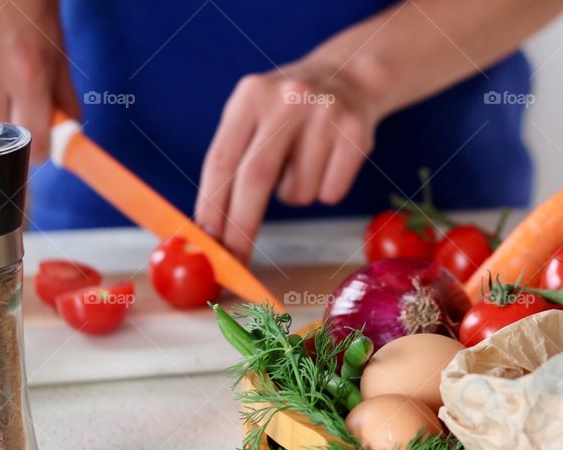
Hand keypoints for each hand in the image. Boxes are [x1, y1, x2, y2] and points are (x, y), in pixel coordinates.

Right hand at [0, 0, 79, 161]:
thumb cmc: (27, 2)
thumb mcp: (58, 50)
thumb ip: (63, 97)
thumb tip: (69, 130)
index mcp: (26, 73)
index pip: (35, 141)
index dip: (44, 151)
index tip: (48, 149)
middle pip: (3, 139)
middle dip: (19, 135)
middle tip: (28, 118)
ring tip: (4, 89)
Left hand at [195, 61, 380, 261]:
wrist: (349, 77)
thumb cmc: (288, 112)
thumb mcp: (254, 114)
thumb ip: (232, 160)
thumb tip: (211, 228)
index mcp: (250, 96)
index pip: (222, 160)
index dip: (211, 205)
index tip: (207, 241)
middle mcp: (286, 100)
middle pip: (255, 178)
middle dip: (242, 226)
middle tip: (236, 259)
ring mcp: (324, 114)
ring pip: (297, 193)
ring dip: (294, 195)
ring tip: (303, 164)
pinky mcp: (355, 133)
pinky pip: (329, 193)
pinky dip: (324, 191)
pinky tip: (328, 162)